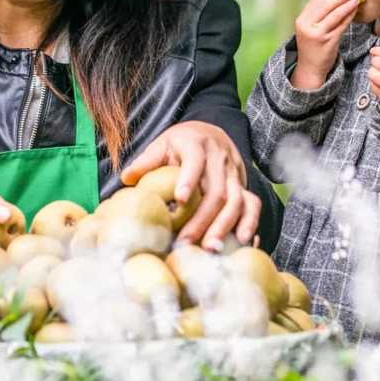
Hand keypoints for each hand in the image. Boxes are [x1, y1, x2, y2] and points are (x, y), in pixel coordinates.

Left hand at [120, 120, 259, 250]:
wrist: (211, 133)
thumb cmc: (181, 144)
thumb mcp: (163, 144)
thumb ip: (147, 161)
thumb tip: (127, 178)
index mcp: (196, 145)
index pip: (195, 161)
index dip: (189, 179)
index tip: (180, 199)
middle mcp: (219, 159)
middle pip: (216, 191)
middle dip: (202, 219)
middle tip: (185, 241)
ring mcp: (234, 173)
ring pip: (236, 201)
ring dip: (224, 226)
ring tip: (210, 248)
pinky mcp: (243, 185)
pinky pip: (252, 205)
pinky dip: (250, 223)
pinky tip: (241, 242)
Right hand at [291, 0, 359, 89]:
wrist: (310, 68)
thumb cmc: (311, 47)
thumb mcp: (308, 29)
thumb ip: (316, 15)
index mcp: (300, 21)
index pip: (314, 2)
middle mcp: (307, 26)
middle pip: (325, 6)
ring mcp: (318, 34)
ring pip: (335, 14)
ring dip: (346, 5)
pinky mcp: (329, 41)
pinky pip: (342, 25)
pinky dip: (349, 16)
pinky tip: (354, 11)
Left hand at [368, 47, 379, 110]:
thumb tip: (374, 51)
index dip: (379, 50)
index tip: (373, 50)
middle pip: (379, 63)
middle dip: (375, 60)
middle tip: (376, 62)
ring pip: (373, 75)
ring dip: (373, 71)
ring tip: (377, 72)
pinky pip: (373, 87)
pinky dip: (374, 83)